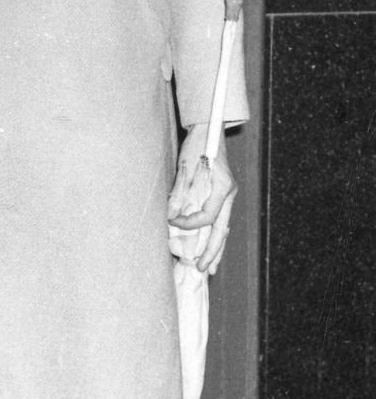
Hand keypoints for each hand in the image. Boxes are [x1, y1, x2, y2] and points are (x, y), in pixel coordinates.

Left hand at [168, 123, 236, 274]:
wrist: (208, 129)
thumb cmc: (196, 144)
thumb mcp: (184, 167)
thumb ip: (179, 192)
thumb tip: (170, 217)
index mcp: (222, 188)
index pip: (207, 217)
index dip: (189, 224)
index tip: (171, 221)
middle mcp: (228, 194)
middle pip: (222, 230)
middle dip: (212, 251)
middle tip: (203, 269)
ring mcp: (226, 196)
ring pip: (223, 228)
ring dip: (215, 249)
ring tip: (209, 268)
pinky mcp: (221, 196)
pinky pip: (218, 220)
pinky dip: (213, 236)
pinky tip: (209, 249)